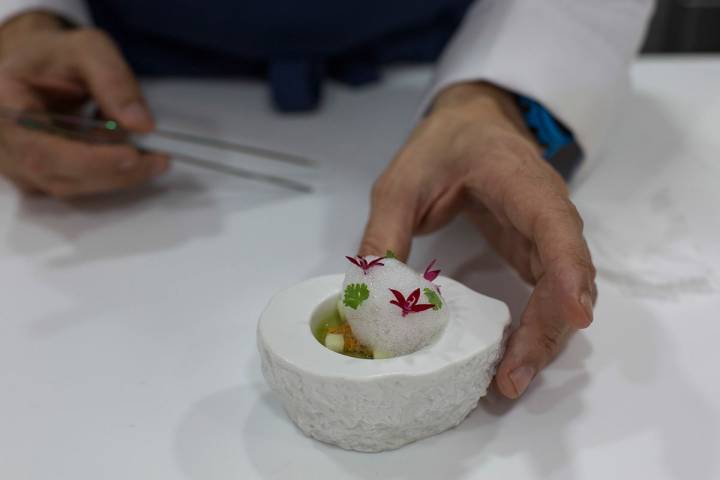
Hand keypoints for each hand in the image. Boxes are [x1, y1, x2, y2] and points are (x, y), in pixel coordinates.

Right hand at [0, 13, 168, 197]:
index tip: (131, 156)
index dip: (88, 160)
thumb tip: (142, 124)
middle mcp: (5, 145)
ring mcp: (19, 166)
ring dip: (117, 176)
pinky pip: (78, 185)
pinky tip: (134, 158)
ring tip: (152, 156)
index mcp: (2, 106)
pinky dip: (110, 174)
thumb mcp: (87, 49)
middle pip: (59, 176)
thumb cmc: (56, 56)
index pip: (40, 149)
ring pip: (72, 187)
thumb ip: (113, 80)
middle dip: (114, 172)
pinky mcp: (40, 177)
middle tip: (158, 160)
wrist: (38, 68)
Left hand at [360, 82, 595, 398]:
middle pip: (566, 273)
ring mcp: (546, 232)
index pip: (555, 226)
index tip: (575, 314)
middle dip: (548, 328)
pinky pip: (549, 291)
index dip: (568, 271)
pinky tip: (515, 354)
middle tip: (513, 377)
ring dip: (545, 335)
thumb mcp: (400, 182)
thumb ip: (385, 232)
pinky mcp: (536, 250)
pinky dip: (538, 324)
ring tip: (512, 377)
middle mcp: (546, 209)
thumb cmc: (443, 144)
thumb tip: (372, 295)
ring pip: (563, 289)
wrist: (472, 123)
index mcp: (518, 180)